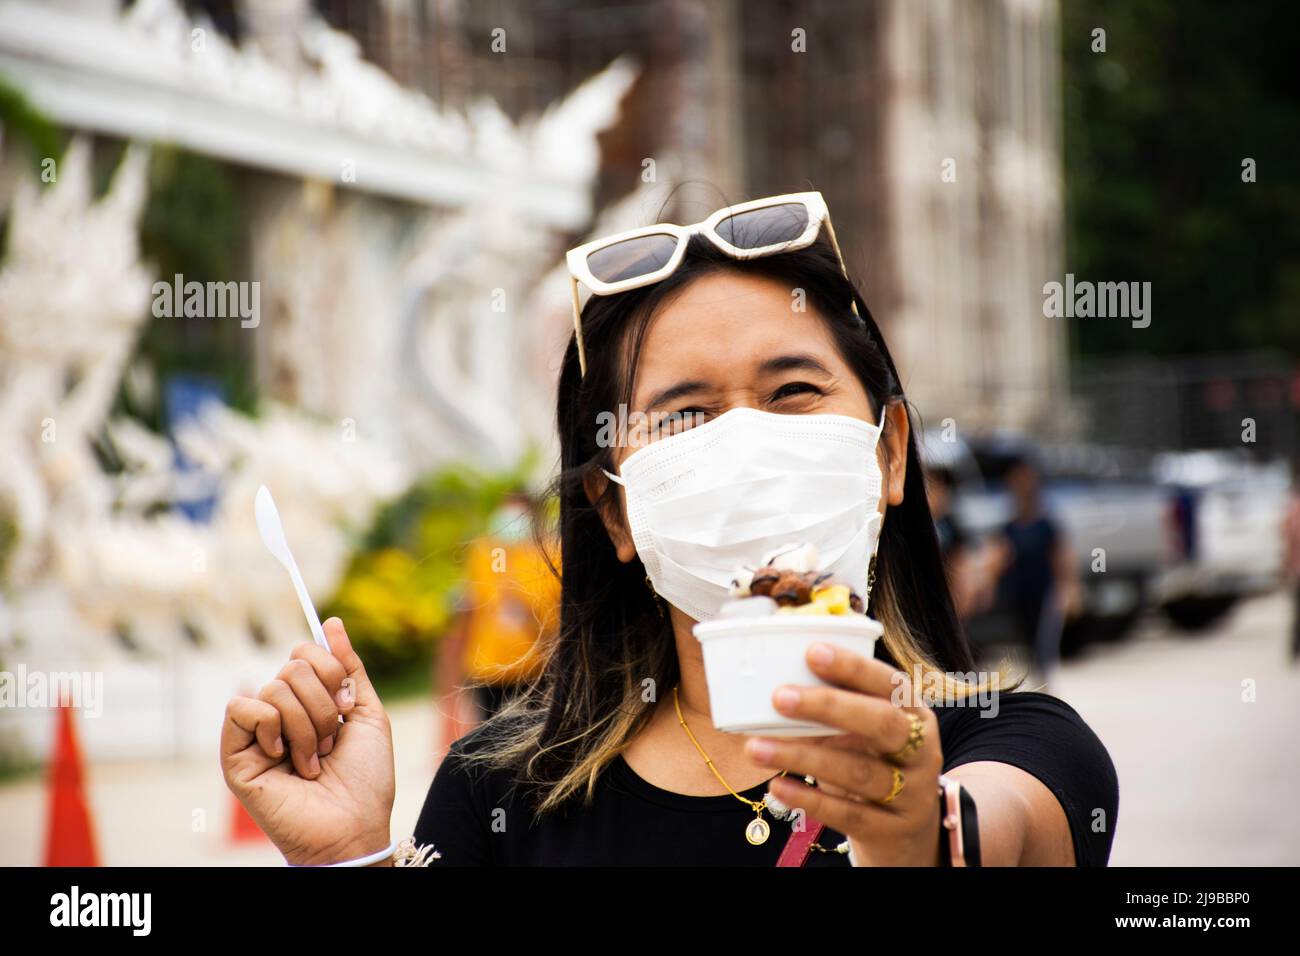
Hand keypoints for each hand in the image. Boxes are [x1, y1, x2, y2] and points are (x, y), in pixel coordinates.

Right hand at [220, 618, 395, 864]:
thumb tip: (331, 623)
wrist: (354, 827)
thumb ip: (349, 667)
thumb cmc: (365, 780)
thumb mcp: (366, 713)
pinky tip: (283, 756)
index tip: (347, 706)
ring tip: (314, 759)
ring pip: (274, 687)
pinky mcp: (236, 754)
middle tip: (331, 742)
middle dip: (323, 704)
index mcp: (308, 701)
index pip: (305, 652)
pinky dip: (271, 726)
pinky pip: (242, 707)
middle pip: (292, 666)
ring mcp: (256, 733)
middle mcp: (279, 712)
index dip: (332, 671)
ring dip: (307, 726)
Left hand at [744, 642, 942, 865]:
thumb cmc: (875, 763)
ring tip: (756, 747)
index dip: (854, 667)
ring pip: (858, 772)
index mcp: (914, 713)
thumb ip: (836, 708)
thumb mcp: (866, 731)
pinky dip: (808, 799)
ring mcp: (912, 793)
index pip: (890, 683)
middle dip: (830, 706)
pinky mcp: (892, 830)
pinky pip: (848, 814)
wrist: (908, 832)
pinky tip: (777, 786)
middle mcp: (921, 750)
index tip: (812, 652)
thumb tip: (776, 680)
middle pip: (883, 723)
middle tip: (779, 697)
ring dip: (803, 757)